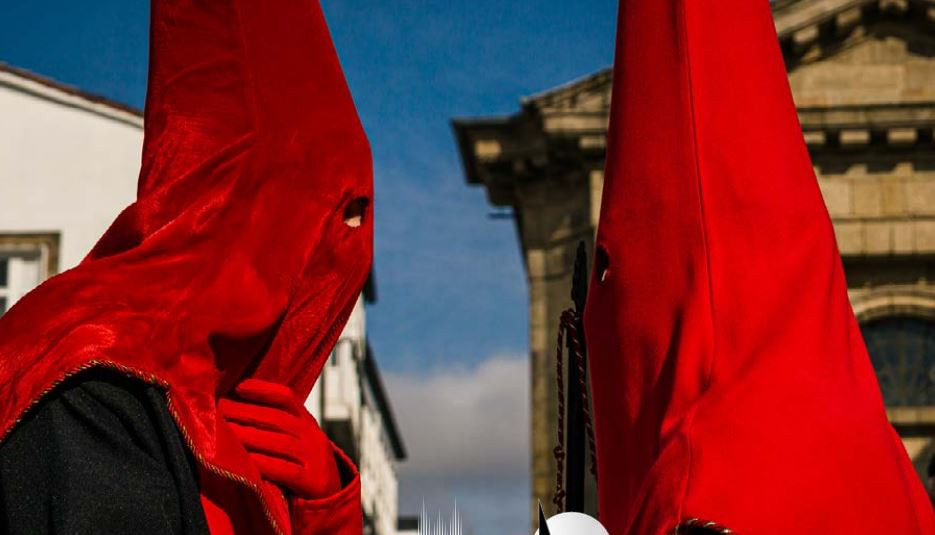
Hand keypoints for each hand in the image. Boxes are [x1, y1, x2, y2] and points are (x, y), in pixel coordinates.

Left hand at [218, 379, 341, 498]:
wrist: (332, 493)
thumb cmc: (302, 463)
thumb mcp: (297, 438)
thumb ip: (276, 424)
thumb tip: (236, 405)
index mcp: (307, 421)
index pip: (286, 397)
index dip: (263, 389)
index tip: (238, 387)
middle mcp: (312, 436)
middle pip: (277, 418)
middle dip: (246, 412)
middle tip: (221, 409)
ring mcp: (314, 458)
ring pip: (280, 443)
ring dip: (250, 436)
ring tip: (227, 431)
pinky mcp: (312, 481)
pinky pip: (285, 470)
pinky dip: (264, 464)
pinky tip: (246, 460)